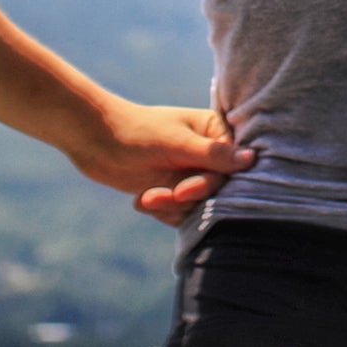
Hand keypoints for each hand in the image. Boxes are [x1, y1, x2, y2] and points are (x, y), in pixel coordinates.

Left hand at [66, 101, 256, 226]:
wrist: (94, 141)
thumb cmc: (137, 132)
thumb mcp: (176, 143)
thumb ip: (214, 154)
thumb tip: (253, 158)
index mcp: (214, 131)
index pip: (232, 167)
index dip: (210, 183)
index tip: (184, 190)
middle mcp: (207, 154)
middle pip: (216, 190)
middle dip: (185, 197)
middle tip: (164, 195)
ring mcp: (189, 173)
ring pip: (197, 206)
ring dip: (170, 206)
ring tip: (146, 198)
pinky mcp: (173, 190)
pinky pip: (180, 214)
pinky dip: (161, 211)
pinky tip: (142, 199)